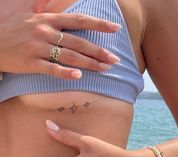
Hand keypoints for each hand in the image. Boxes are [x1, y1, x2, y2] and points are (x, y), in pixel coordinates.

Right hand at [0, 0, 120, 78]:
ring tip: (105, 69)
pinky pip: (51, 68)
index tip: (115, 28)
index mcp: (47, 18)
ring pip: (69, 56)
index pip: (79, 20)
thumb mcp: (24, 6)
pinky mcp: (30, 62)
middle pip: (79, 42)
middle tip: (115, 60)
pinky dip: (65, 72)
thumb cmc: (6, 22)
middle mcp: (45, 32)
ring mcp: (38, 48)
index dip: (99, 24)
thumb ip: (44, 2)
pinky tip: (78, 76)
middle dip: (99, 51)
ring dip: (89, 63)